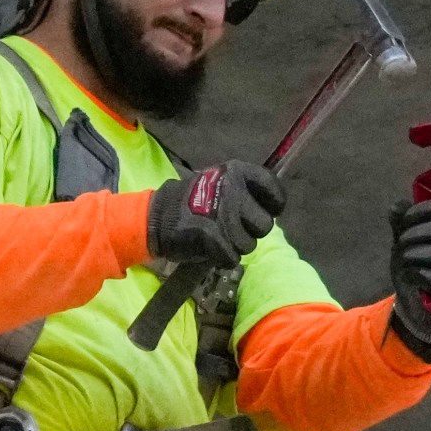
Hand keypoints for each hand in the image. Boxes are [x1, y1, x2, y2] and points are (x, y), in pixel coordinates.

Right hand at [148, 162, 283, 267]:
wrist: (155, 217)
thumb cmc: (191, 201)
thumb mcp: (219, 182)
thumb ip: (245, 190)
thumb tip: (270, 207)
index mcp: (236, 172)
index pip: (273, 188)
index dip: (275, 204)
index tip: (267, 210)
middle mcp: (233, 190)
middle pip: (264, 224)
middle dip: (251, 232)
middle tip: (233, 229)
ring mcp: (224, 214)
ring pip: (249, 244)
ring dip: (235, 246)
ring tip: (217, 238)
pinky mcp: (213, 237)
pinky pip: (232, 257)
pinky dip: (222, 258)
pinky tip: (209, 248)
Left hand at [387, 199, 430, 363]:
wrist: (428, 309)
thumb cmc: (421, 270)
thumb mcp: (408, 244)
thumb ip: (401, 224)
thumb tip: (395, 206)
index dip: (414, 214)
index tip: (402, 225)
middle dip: (408, 237)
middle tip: (400, 248)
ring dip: (410, 256)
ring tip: (404, 264)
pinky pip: (430, 275)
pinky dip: (414, 275)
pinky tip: (411, 277)